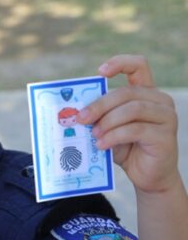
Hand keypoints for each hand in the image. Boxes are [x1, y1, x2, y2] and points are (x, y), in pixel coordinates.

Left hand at [77, 55, 178, 193]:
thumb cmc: (126, 149)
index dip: (120, 63)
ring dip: (107, 122)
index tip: (100, 72)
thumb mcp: (110, 129)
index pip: (138, 66)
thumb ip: (99, 117)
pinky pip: (135, 130)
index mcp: (146, 93)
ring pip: (131, 109)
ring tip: (93, 135)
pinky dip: (114, 136)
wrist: (147, 176)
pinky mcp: (166, 135)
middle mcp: (160, 101)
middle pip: (126, 93)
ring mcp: (166, 117)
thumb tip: (73, 112)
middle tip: (81, 119)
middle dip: (99, 105)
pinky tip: (102, 145)